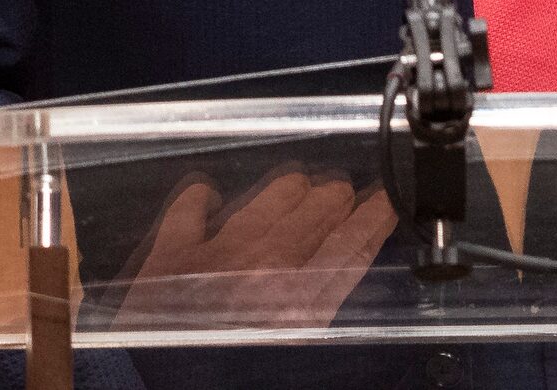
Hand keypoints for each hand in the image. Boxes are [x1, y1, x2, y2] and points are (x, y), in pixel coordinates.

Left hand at [115, 169, 397, 332]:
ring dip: (291, 189)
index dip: (375, 216)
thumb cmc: (234, 383)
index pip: (353, 242)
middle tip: (341, 196)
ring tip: (298, 187)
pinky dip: (205, 196)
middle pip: (320, 208)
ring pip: (272, 195)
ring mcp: (218, 253)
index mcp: (303, 305)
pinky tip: (212, 196)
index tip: (385, 201)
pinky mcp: (170, 253)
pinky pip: (194, 205)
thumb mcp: (296, 358)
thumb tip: (329, 289)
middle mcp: (266, 267)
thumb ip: (316, 319)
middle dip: (337, 198)